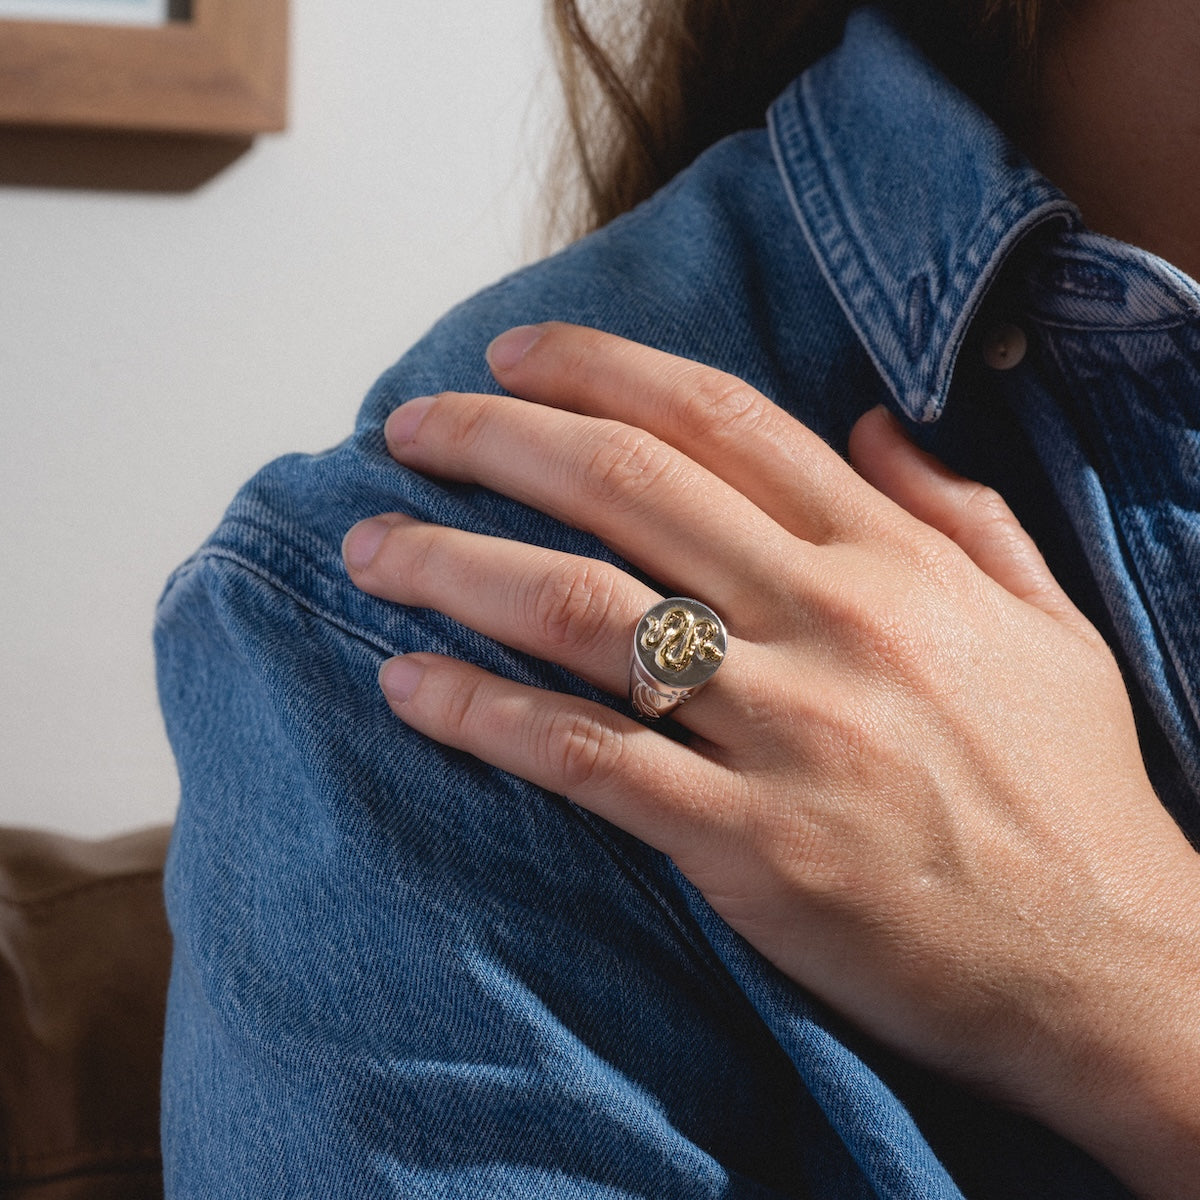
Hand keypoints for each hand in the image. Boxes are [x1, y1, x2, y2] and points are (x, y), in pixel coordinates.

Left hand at [343, 323, 1199, 1196]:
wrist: (1107, 963)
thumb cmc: (1068, 790)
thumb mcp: (1042, 620)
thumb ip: (956, 506)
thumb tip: (872, 420)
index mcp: (890, 556)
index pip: (717, 420)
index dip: (597, 371)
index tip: (509, 358)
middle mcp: (829, 619)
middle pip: (624, 490)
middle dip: (494, 441)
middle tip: (405, 428)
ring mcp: (785, 730)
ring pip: (581, 608)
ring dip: (454, 566)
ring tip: (369, 548)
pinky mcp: (747, 844)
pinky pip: (584, 756)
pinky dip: (481, 712)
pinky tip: (406, 684)